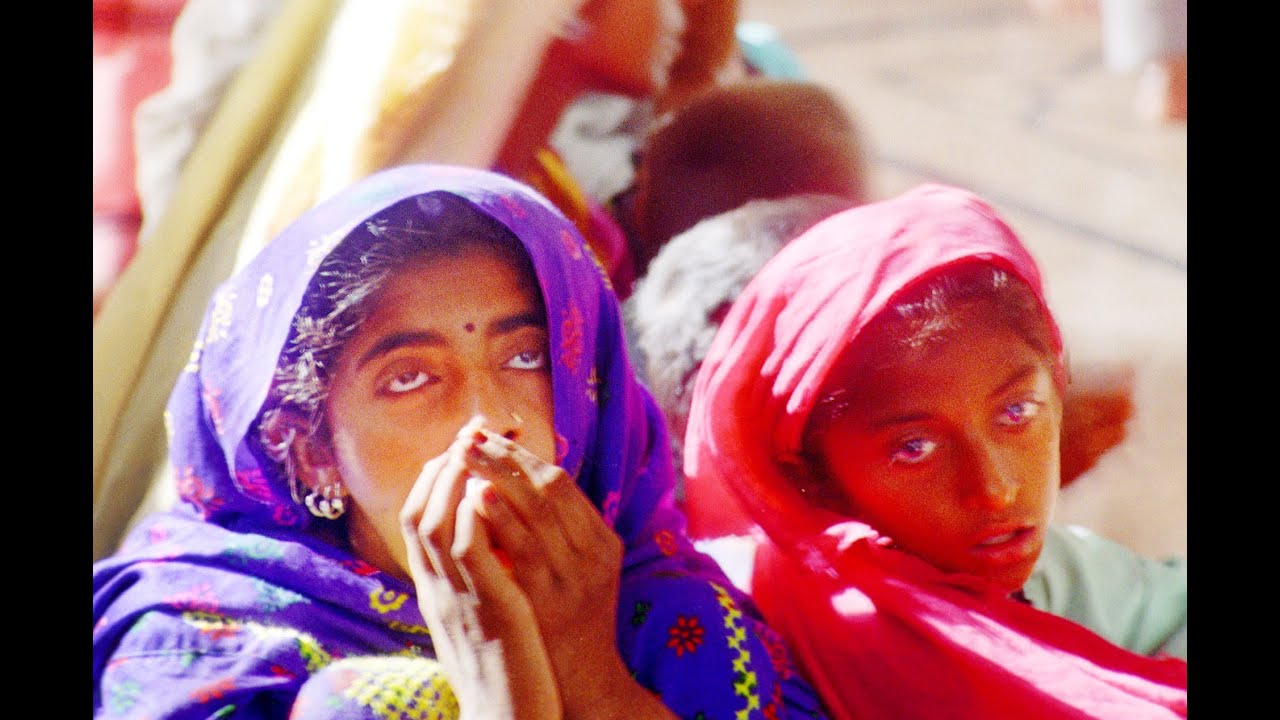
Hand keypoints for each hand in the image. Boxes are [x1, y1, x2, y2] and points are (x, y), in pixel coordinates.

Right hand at [400, 419, 560, 719]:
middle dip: (443, 465)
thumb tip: (480, 544)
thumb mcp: (477, 621)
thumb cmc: (499, 675)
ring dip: (454, 478)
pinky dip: (474, 515)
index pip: (417, 521)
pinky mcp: (488, 608)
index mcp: (433, 593)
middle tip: (470, 430)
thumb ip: (470, 583)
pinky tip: (489, 488)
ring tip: (476, 444)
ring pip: (435, 523)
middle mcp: (436, 592)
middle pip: (418, 513)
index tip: (459, 446)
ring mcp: (457, 600)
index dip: (435, 478)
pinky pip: (469, 550)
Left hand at [463, 426, 673, 718]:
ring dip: (499, 474)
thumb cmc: (567, 623)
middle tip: (470, 434)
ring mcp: (573, 576)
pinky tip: (476, 495)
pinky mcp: (549, 599)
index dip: (520, 453)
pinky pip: (523, 547)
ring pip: (538, 508)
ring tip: (466, 451)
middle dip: (506, 455)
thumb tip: (510, 482)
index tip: (487, 435)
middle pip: (549, 485)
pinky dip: (500, 516)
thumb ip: (552, 532)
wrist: (581, 683)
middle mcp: (593, 553)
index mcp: (601, 541)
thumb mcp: (572, 572)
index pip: (559, 480)